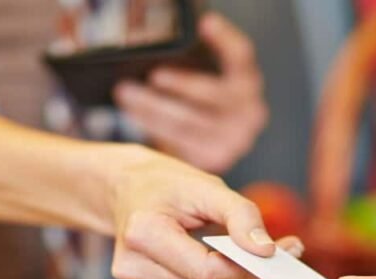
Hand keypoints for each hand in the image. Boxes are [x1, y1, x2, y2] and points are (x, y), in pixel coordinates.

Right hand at [108, 146, 301, 278]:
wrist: (129, 192)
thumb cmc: (169, 185)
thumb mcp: (206, 187)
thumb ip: (240, 216)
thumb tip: (267, 250)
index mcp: (142, 235)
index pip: (206, 270)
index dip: (245, 265)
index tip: (278, 250)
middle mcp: (134, 268)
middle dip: (247, 270)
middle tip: (281, 249)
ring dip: (235, 277)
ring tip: (248, 251)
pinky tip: (220, 261)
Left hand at [114, 12, 268, 173]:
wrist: (214, 141)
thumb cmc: (204, 100)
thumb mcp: (205, 74)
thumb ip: (192, 57)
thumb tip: (163, 38)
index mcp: (249, 81)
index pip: (242, 55)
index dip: (225, 39)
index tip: (205, 22)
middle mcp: (250, 111)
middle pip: (215, 95)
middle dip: (182, 84)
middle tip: (154, 75)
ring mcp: (234, 139)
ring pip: (190, 122)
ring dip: (153, 107)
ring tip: (126, 93)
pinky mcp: (215, 159)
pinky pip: (179, 141)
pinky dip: (153, 126)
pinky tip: (135, 113)